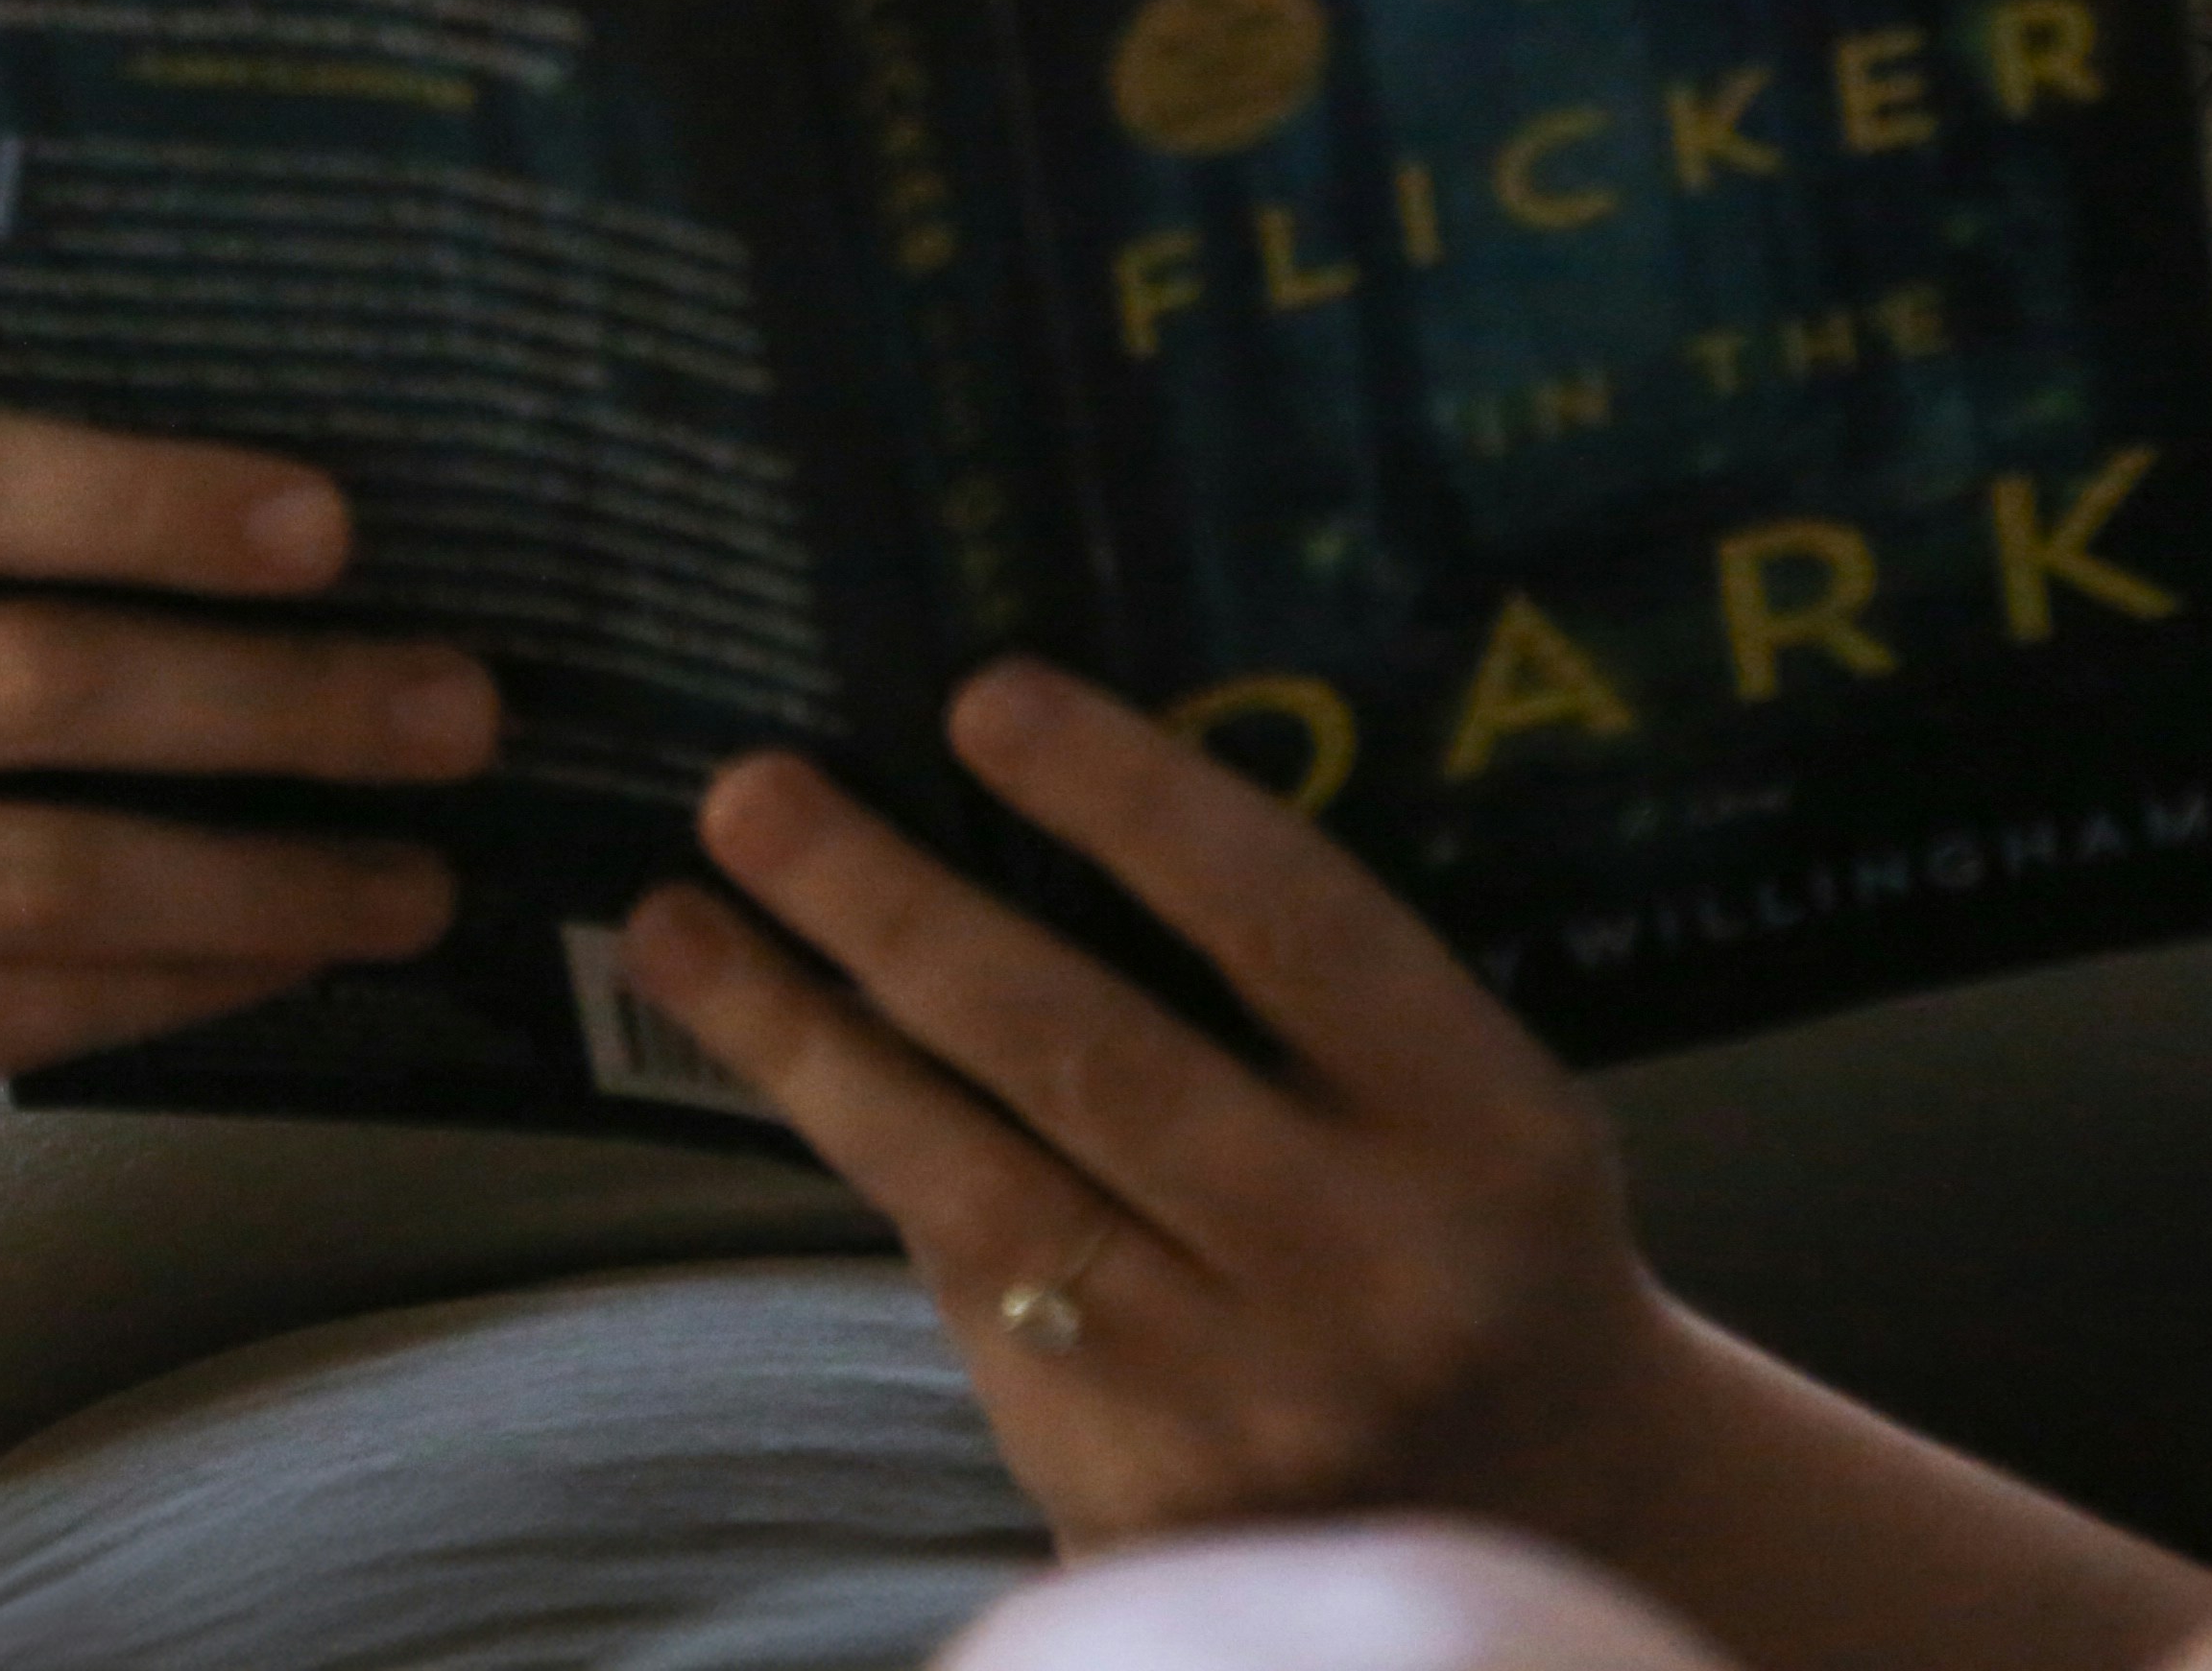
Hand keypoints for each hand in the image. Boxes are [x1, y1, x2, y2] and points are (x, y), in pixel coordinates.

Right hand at [0, 404, 494, 1225]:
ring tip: (416, 876)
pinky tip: (287, 960)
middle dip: (271, 699)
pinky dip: (174, 985)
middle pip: (23, 683)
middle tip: (453, 710)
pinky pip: (10, 1013)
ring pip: (37, 873)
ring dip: (260, 878)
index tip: (336, 528)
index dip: (149, 501)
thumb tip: (298, 500)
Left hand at [622, 658, 1688, 1547]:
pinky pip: (969, 1296)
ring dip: (805, 1044)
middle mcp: (1376, 1271)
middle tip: (753, 794)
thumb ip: (1292, 987)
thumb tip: (1007, 789)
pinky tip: (781, 1063)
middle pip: (1090, 1057)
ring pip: (979, 1190)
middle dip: (895, 912)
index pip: (1293, 926)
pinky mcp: (1141, 1490)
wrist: (1534, 1516)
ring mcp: (1250, 1398)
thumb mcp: (1455, 1103)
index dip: (1132, 802)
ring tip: (677, 924)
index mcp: (1487, 1128)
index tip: (983, 695)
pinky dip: (872, 1163)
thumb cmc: (1459, 1236)